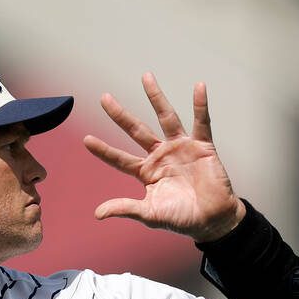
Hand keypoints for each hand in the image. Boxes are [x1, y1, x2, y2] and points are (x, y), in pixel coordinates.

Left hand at [85, 73, 244, 242]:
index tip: (86, 140)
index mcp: (146, 172)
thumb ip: (125, 208)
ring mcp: (181, 148)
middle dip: (120, 115)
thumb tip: (98, 214)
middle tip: (104, 98)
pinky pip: (202, 122)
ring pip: (166, 117)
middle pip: (136, 130)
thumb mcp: (150, 214)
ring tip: (145, 77)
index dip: (104, 150)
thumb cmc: (182, 218)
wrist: (212, 220)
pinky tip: (199, 87)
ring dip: (156, 97)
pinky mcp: (202, 146)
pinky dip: (200, 105)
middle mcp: (160, 155)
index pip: (120, 158)